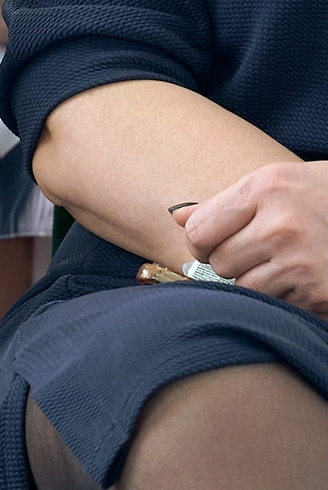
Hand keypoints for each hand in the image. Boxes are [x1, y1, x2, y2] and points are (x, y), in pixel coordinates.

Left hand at [178, 162, 327, 314]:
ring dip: (259, 283)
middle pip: (220, 265)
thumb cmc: (321, 196)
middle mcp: (283, 227)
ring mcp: (304, 264)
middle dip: (233, 262)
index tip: (215, 242)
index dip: (201, 242)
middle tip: (261, 251)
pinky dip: (287, 299)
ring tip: (286, 264)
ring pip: (246, 290)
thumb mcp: (276, 183)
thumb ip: (224, 203)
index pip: (198, 233)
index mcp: (265, 191)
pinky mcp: (320, 295)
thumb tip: (176, 218)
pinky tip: (306, 278)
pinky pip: (279, 306)